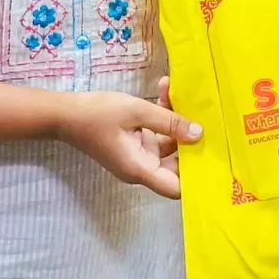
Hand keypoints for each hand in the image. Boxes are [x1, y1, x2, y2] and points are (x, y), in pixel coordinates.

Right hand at [52, 90, 200, 198]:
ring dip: (175, 120)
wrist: (65, 113)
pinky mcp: (134, 144)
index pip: (176, 187)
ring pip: (168, 144)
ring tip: (176, 91)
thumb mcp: (137, 112)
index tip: (213, 157)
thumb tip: (199, 134)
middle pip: (177, 162)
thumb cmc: (98, 114)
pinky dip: (162, 117)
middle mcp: (141, 168)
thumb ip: (169, 122)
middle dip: (189, 138)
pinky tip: (165, 91)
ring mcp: (138, 156)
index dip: (195, 178)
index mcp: (140, 169)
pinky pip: (156, 134)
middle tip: (202, 113)